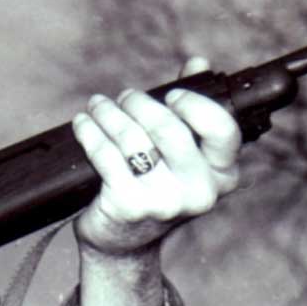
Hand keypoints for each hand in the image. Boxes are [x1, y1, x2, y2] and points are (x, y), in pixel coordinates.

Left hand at [69, 55, 242, 258]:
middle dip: (139, 104)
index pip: (223, 129)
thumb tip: (197, 62)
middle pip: (169, 129)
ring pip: (132, 139)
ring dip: (109, 114)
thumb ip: (190, 109)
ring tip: (98, 105)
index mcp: (223, 174)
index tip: (171, 95)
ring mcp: (165, 202)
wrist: (123, 243)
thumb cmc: (155, 187)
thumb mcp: (180, 155)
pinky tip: (83, 124)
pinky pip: (106, 156)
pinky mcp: (129, 206)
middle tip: (125, 97)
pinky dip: (91, 133)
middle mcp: (200, 191)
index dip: (194, 104)